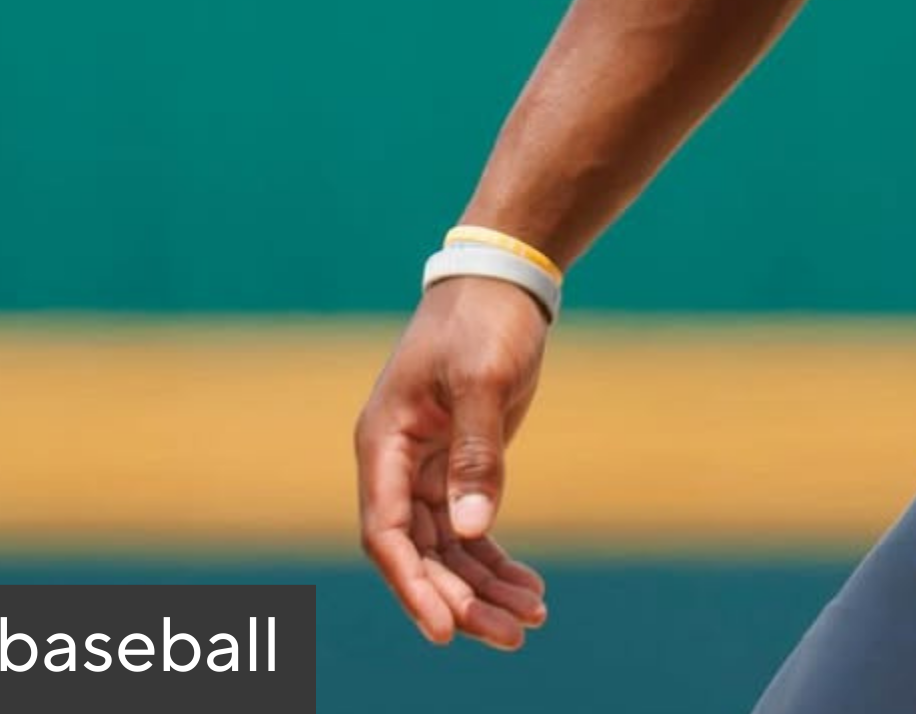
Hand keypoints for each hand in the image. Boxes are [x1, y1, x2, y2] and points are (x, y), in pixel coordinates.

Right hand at [354, 277, 552, 646]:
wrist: (503, 281)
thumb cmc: (484, 320)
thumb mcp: (483, 379)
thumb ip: (476, 453)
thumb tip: (474, 529)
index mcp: (384, 442)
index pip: (387, 533)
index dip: (412, 585)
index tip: (444, 630)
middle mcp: (397, 463)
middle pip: (420, 553)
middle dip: (460, 599)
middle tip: (511, 635)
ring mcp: (427, 467)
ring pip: (447, 549)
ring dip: (482, 588)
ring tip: (531, 619)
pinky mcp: (458, 465)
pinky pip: (469, 529)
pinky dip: (494, 559)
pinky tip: (529, 586)